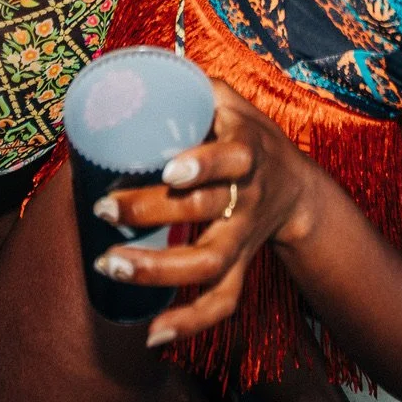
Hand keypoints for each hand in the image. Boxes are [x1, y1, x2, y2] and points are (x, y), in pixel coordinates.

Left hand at [86, 81, 315, 347]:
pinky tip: (151, 335)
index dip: (203, 164)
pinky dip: (189, 323)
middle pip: (204, 211)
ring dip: (158, 270)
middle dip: (151, 211)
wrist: (296, 188)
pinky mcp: (239, 268)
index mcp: (247, 152)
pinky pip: (221, 303)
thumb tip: (127, 67)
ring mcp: (242, 238)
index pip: (231, 159)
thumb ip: (187, 85)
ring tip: (111, 264)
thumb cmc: (245, 135)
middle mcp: (246, 198)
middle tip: (105, 209)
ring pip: (209, 264)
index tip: (170, 168)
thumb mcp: (228, 102)